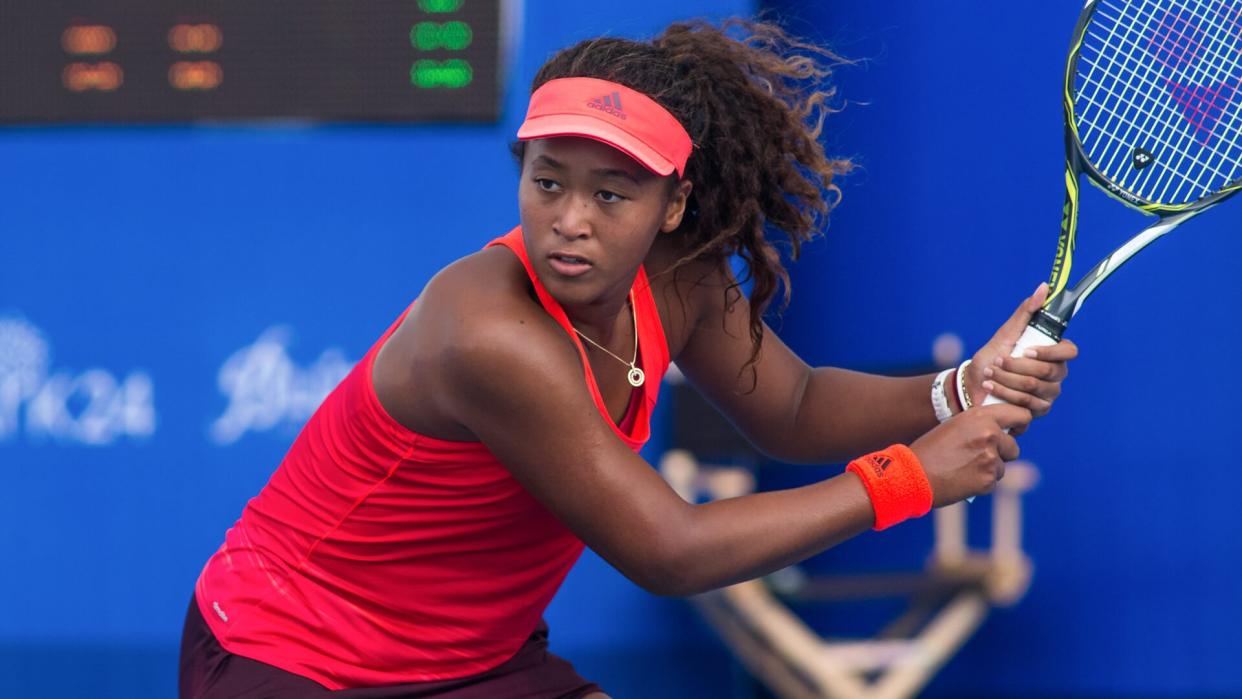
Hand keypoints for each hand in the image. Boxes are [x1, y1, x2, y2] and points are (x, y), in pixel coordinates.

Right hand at [911, 403, 1030, 504]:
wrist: (913, 474)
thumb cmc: (930, 450)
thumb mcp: (954, 427)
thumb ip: (979, 427)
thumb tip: (1001, 433)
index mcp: (979, 416)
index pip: (1019, 414)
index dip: (1021, 424)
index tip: (1016, 431)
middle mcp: (989, 434)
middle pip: (1014, 446)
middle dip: (1002, 454)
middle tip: (979, 457)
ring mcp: (990, 458)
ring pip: (1002, 466)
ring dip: (989, 469)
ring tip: (963, 468)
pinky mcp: (988, 479)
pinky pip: (993, 481)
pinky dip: (980, 483)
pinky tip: (961, 479)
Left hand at [964, 283, 1077, 432]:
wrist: (972, 385)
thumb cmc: (991, 357)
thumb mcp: (1006, 332)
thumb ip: (1026, 312)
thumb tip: (1044, 287)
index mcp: (1053, 355)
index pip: (1069, 352)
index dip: (1050, 352)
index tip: (1026, 350)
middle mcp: (1056, 375)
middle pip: (1047, 371)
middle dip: (1015, 365)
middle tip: (996, 361)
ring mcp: (1048, 395)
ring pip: (1034, 387)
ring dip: (1006, 378)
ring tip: (989, 373)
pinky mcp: (1038, 411)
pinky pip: (1026, 404)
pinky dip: (1004, 393)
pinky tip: (991, 388)